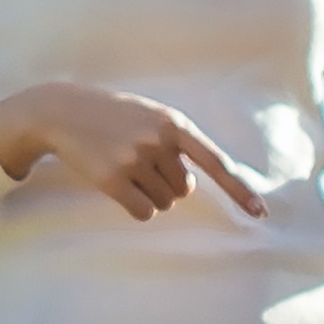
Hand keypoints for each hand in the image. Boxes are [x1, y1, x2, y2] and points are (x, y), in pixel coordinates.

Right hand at [0, 82, 264, 221]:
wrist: (62, 110)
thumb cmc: (115, 116)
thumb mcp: (151, 116)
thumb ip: (179, 142)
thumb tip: (196, 185)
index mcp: (175, 124)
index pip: (217, 162)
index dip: (240, 190)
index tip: (261, 213)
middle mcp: (159, 141)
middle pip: (185, 190)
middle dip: (166, 183)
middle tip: (138, 160)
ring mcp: (135, 159)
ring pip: (165, 203)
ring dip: (149, 194)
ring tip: (124, 166)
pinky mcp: (113, 179)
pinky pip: (144, 212)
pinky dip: (136, 207)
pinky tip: (117, 185)